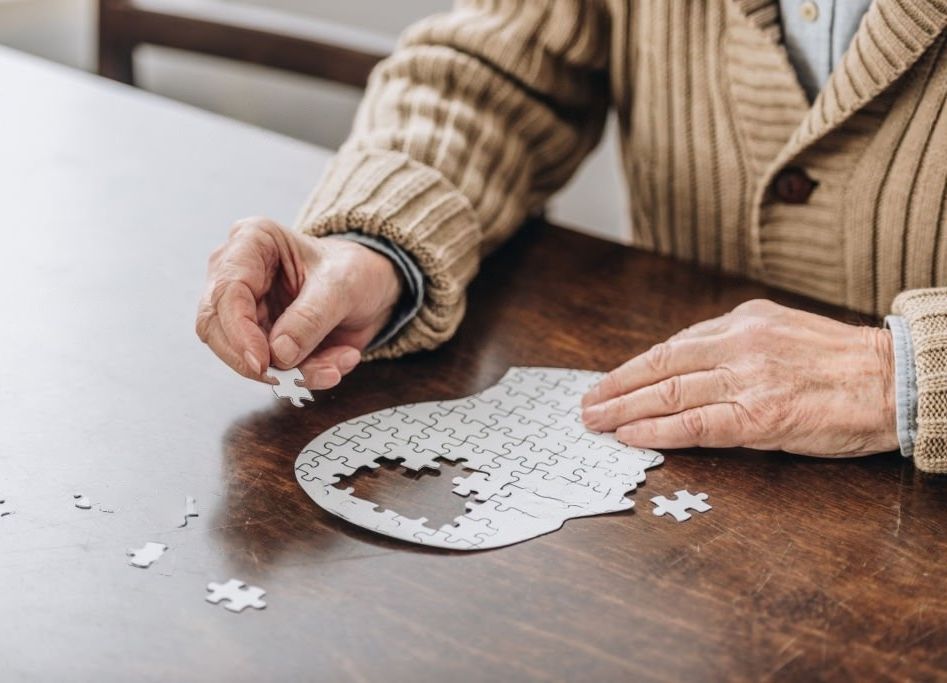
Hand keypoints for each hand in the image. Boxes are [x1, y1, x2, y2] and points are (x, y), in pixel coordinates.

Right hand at [196, 217, 403, 388]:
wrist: (372, 287)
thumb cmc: (354, 269)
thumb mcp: (342, 285)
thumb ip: (311, 317)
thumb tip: (279, 353)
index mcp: (251, 241)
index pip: (226, 291)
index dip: (238, 332)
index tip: (263, 362)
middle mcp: (238, 273)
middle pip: (216, 328)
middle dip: (255, 360)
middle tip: (292, 378)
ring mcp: (245, 309)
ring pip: (242, 355)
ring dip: (290, 372)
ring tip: (333, 368)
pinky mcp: (259, 338)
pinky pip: (269, 369)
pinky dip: (302, 375)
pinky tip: (335, 364)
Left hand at [581, 299, 897, 456]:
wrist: (893, 381)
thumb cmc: (840, 362)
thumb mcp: (781, 331)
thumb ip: (734, 343)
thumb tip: (686, 362)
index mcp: (742, 321)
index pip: (672, 346)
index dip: (633, 367)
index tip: (608, 381)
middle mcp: (738, 344)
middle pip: (659, 367)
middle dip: (615, 387)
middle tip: (587, 404)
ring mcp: (747, 380)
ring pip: (668, 393)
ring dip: (624, 409)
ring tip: (596, 421)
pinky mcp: (759, 416)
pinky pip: (695, 424)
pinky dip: (656, 431)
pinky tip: (631, 436)